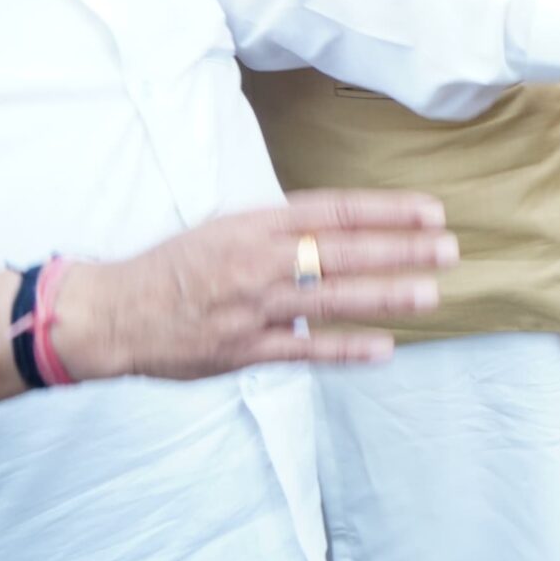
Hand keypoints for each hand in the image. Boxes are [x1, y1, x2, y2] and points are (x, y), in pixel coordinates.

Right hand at [55, 189, 455, 380]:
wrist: (111, 313)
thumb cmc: (174, 267)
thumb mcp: (226, 228)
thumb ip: (282, 228)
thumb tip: (340, 228)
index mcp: (255, 225)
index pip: (334, 211)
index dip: (386, 210)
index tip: (431, 211)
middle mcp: (258, 261)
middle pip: (342, 251)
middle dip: (400, 249)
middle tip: (448, 249)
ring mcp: (252, 307)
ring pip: (331, 299)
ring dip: (386, 296)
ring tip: (431, 294)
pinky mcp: (243, 349)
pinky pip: (304, 350)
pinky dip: (346, 349)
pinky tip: (384, 349)